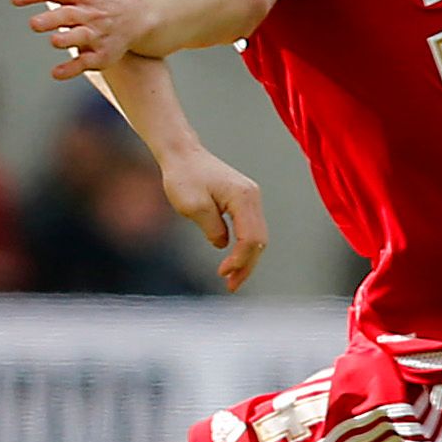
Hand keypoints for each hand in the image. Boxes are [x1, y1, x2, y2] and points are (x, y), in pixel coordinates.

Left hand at [11, 0, 153, 77]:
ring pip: (82, 37)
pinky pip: (87, 62)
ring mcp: (97, 34)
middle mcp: (90, 12)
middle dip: (53, 19)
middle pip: (69, 15)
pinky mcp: (102, 54)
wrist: (137, 15)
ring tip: (53, 41)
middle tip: (33, 24)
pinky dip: (72, 68)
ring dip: (68, 39)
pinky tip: (55, 72)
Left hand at [157, 142, 267, 291]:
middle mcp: (252, 197)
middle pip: (259, 240)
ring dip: (246, 259)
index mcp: (243, 198)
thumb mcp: (194, 207)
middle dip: (246, 266)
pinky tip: (232, 261)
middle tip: (231, 287)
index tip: (221, 273)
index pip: (250, 238)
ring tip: (231, 280)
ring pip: (257, 236)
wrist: (181, 154)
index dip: (239, 260)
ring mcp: (250, 198)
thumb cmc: (184, 177)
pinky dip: (243, 247)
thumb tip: (223, 246)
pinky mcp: (242, 201)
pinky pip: (249, 229)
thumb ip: (212, 229)